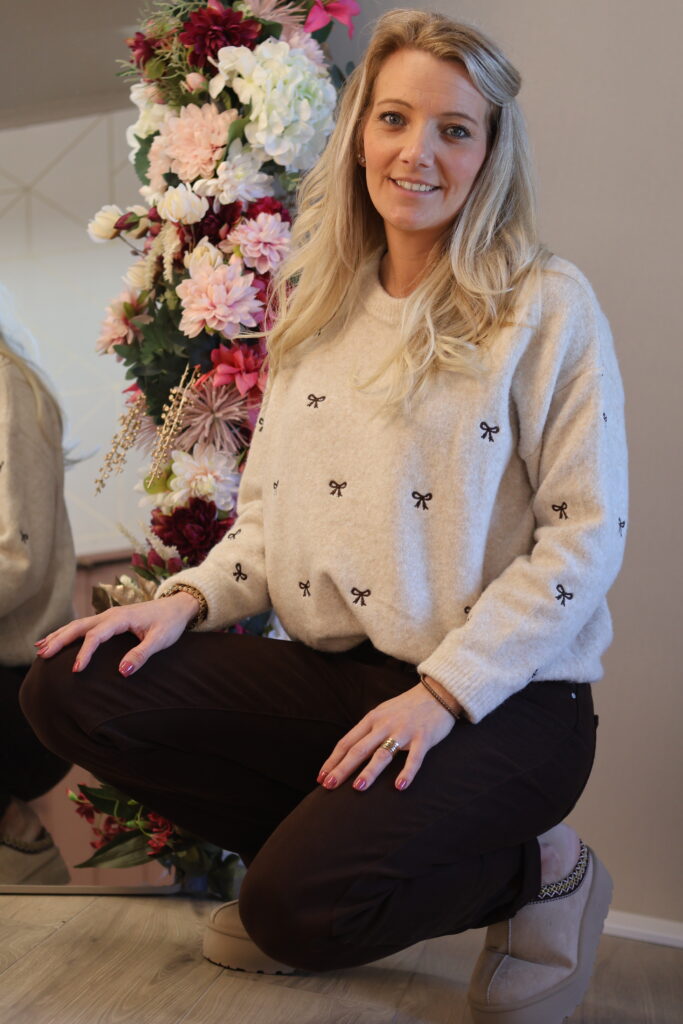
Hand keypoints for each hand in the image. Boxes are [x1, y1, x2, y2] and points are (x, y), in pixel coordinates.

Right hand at [34, 592, 199, 676]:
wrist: (177, 606)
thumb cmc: (170, 623)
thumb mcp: (160, 640)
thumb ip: (141, 655)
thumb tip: (122, 672)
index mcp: (121, 618)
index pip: (96, 635)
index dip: (84, 652)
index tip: (76, 670)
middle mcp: (110, 614)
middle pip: (79, 626)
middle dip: (59, 640)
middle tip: (42, 655)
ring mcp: (108, 616)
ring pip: (77, 624)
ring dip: (59, 635)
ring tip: (40, 649)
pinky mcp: (109, 620)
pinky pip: (83, 626)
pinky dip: (67, 632)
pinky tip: (55, 640)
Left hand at [317, 679, 459, 791]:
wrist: (437, 692)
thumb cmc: (407, 707)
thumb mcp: (383, 713)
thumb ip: (368, 731)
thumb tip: (348, 753)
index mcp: (372, 719)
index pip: (347, 742)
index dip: (333, 760)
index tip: (321, 777)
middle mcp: (384, 724)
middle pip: (359, 749)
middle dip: (342, 768)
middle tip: (329, 786)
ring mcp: (404, 730)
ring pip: (383, 753)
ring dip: (370, 771)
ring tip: (358, 788)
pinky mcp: (424, 736)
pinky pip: (415, 757)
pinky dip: (407, 771)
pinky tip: (399, 786)